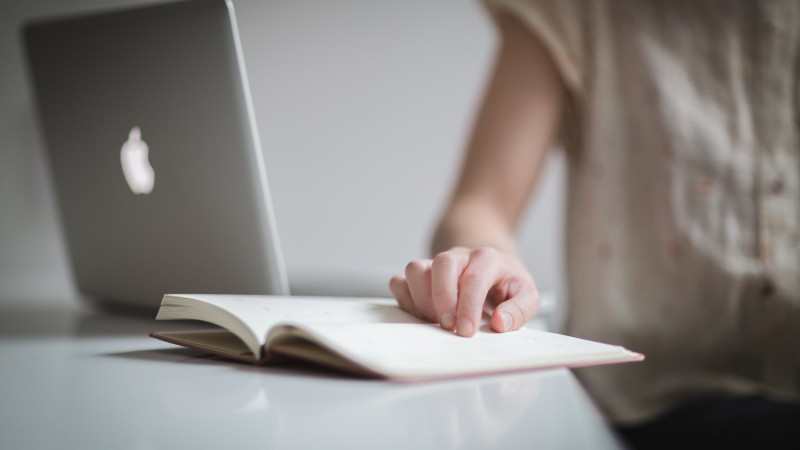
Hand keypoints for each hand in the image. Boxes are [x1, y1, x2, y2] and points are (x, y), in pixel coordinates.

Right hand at [389, 246, 539, 336]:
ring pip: (415, 269)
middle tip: (449, 326)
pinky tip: (422, 316)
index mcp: (488, 259)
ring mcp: (436, 263)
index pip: (474, 278)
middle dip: (442, 298)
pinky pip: (400, 281)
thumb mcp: (527, 296)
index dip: (468, 306)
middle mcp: (459, 256)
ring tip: (435, 321)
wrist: (492, 270)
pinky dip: (405, 300)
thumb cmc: (507, 285)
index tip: (466, 331)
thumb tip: (500, 322)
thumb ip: (520, 309)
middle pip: (441, 264)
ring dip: (421, 300)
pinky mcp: (420, 275)